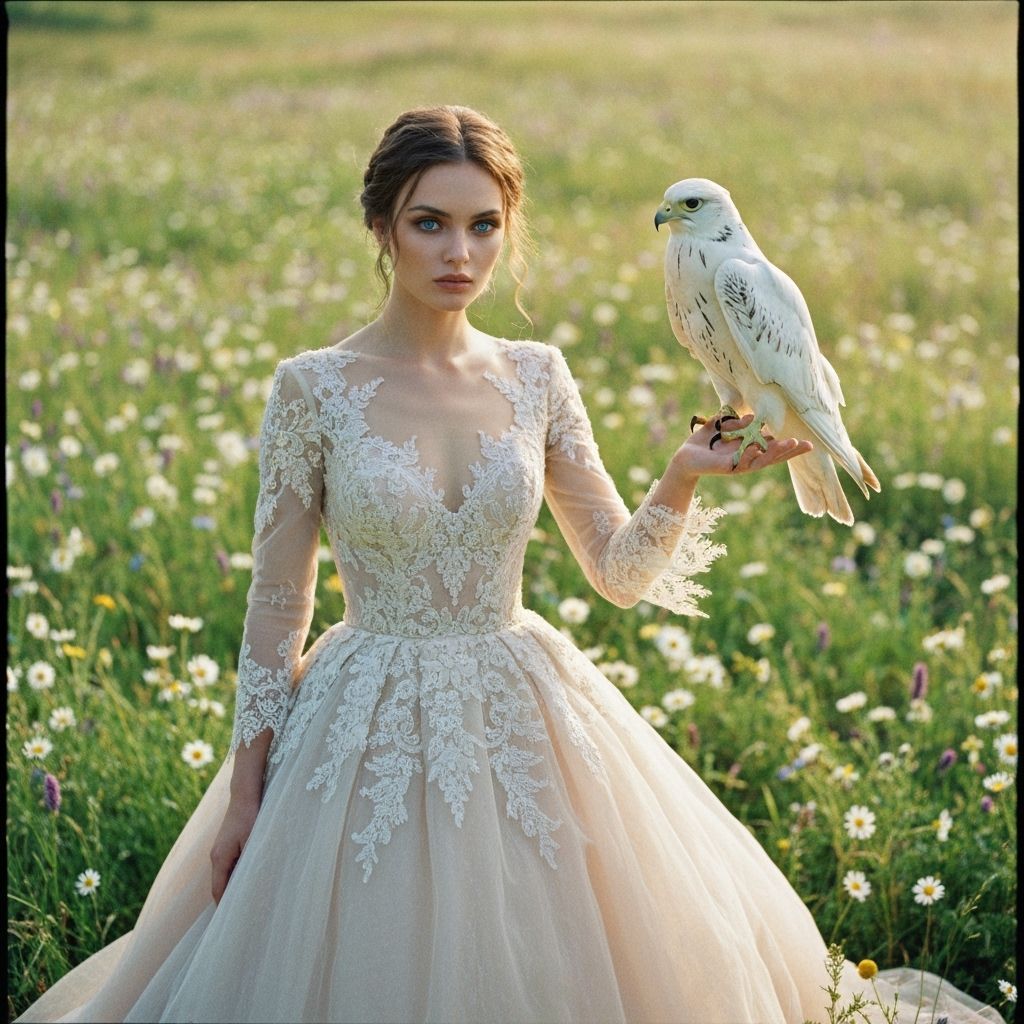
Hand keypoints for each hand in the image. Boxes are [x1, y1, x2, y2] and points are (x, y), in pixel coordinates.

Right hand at [210, 795, 260, 904]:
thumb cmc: (251, 817)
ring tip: (246, 900)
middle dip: (228, 900)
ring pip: (224, 875)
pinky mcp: (226, 843)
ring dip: (232, 886)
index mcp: (219, 859)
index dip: (224, 907)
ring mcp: (219, 849)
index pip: (218, 891)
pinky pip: (228, 865)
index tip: (232, 923)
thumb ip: (249, 864)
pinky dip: (234, 875)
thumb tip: (249, 885)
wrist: (245, 793)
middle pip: (220, 885)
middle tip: (242, 914)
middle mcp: (215, 856)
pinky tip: (247, 878)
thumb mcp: (253, 842)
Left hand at [674, 413, 812, 477]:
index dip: (790, 447)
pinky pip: (740, 462)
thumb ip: (738, 422)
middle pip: (773, 456)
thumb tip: (754, 415)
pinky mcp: (726, 468)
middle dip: (790, 451)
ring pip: (761, 460)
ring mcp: (738, 465)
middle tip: (808, 445)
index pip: (774, 448)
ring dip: (775, 452)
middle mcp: (747, 459)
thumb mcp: (724, 427)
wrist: (685, 457)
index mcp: (749, 450)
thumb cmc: (706, 442)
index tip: (808, 443)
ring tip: (790, 443)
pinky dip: (749, 455)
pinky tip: (757, 447)